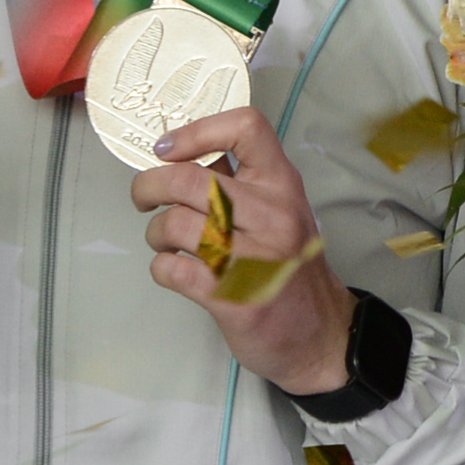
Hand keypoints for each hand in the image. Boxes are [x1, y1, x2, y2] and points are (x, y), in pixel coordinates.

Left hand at [130, 103, 355, 396]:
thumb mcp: (281, 213)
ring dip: (156, 233)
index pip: (247, 129)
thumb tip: (181, 155)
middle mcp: (272, 216)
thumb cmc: (290, 267)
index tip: (168, 150)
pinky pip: (172, 268)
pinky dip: (162, 267)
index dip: (197, 131)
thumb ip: (241, 183)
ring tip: (165, 242)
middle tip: (144, 198)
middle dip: (149, 186)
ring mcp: (252, 258)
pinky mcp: (231, 298)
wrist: (320, 335)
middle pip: (189, 179)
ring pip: (174, 224)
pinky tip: (174, 269)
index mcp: (284, 186)